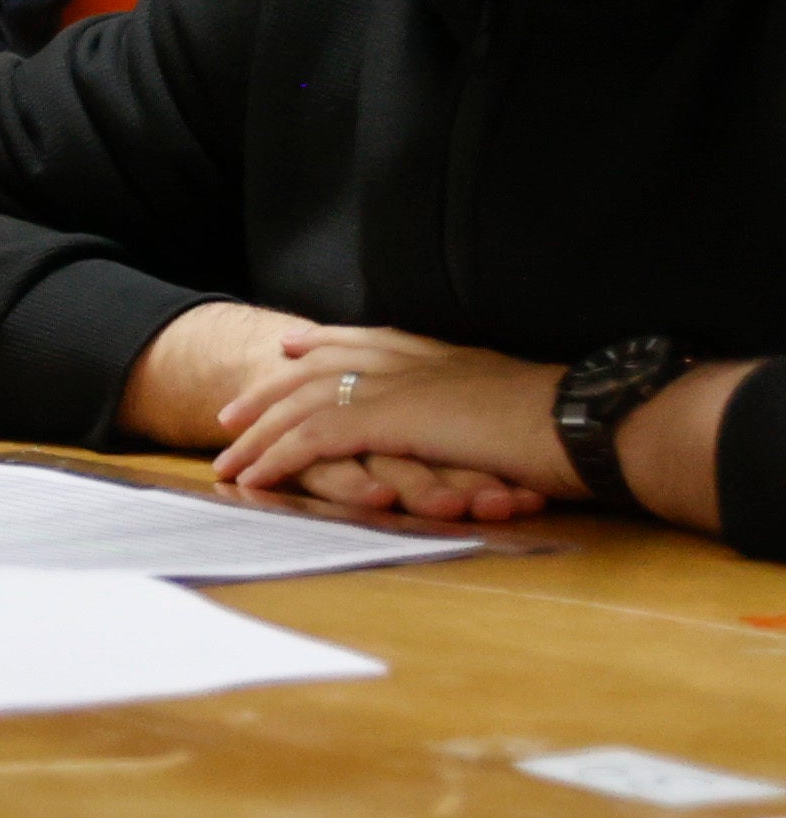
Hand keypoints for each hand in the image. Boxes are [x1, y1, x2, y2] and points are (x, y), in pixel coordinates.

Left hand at [201, 322, 562, 524]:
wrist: (590, 423)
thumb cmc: (572, 424)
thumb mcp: (516, 405)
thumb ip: (481, 405)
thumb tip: (477, 417)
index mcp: (444, 355)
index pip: (369, 340)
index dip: (325, 345)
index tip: (291, 349)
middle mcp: (414, 362)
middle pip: (319, 368)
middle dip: (270, 389)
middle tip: (231, 412)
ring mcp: (400, 387)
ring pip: (304, 405)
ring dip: (260, 434)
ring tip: (226, 458)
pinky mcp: (391, 420)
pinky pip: (313, 438)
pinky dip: (278, 458)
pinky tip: (254, 476)